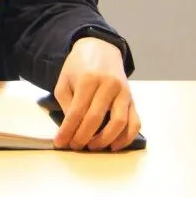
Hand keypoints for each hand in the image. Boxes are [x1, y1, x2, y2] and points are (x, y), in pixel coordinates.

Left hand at [52, 37, 140, 151]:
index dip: (68, 130)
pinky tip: (114, 146)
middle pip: (96, 118)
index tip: (60, 142)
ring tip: (92, 147)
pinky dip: (126, 138)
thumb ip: (66, 103)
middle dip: (83, 137)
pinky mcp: (133, 99)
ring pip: (118, 122)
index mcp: (88, 79)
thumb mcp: (65, 80)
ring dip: (105, 140)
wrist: (101, 49)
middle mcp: (108, 85)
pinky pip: (135, 122)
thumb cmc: (79, 67)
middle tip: (75, 146)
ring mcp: (123, 93)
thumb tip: (70, 128)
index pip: (77, 111)